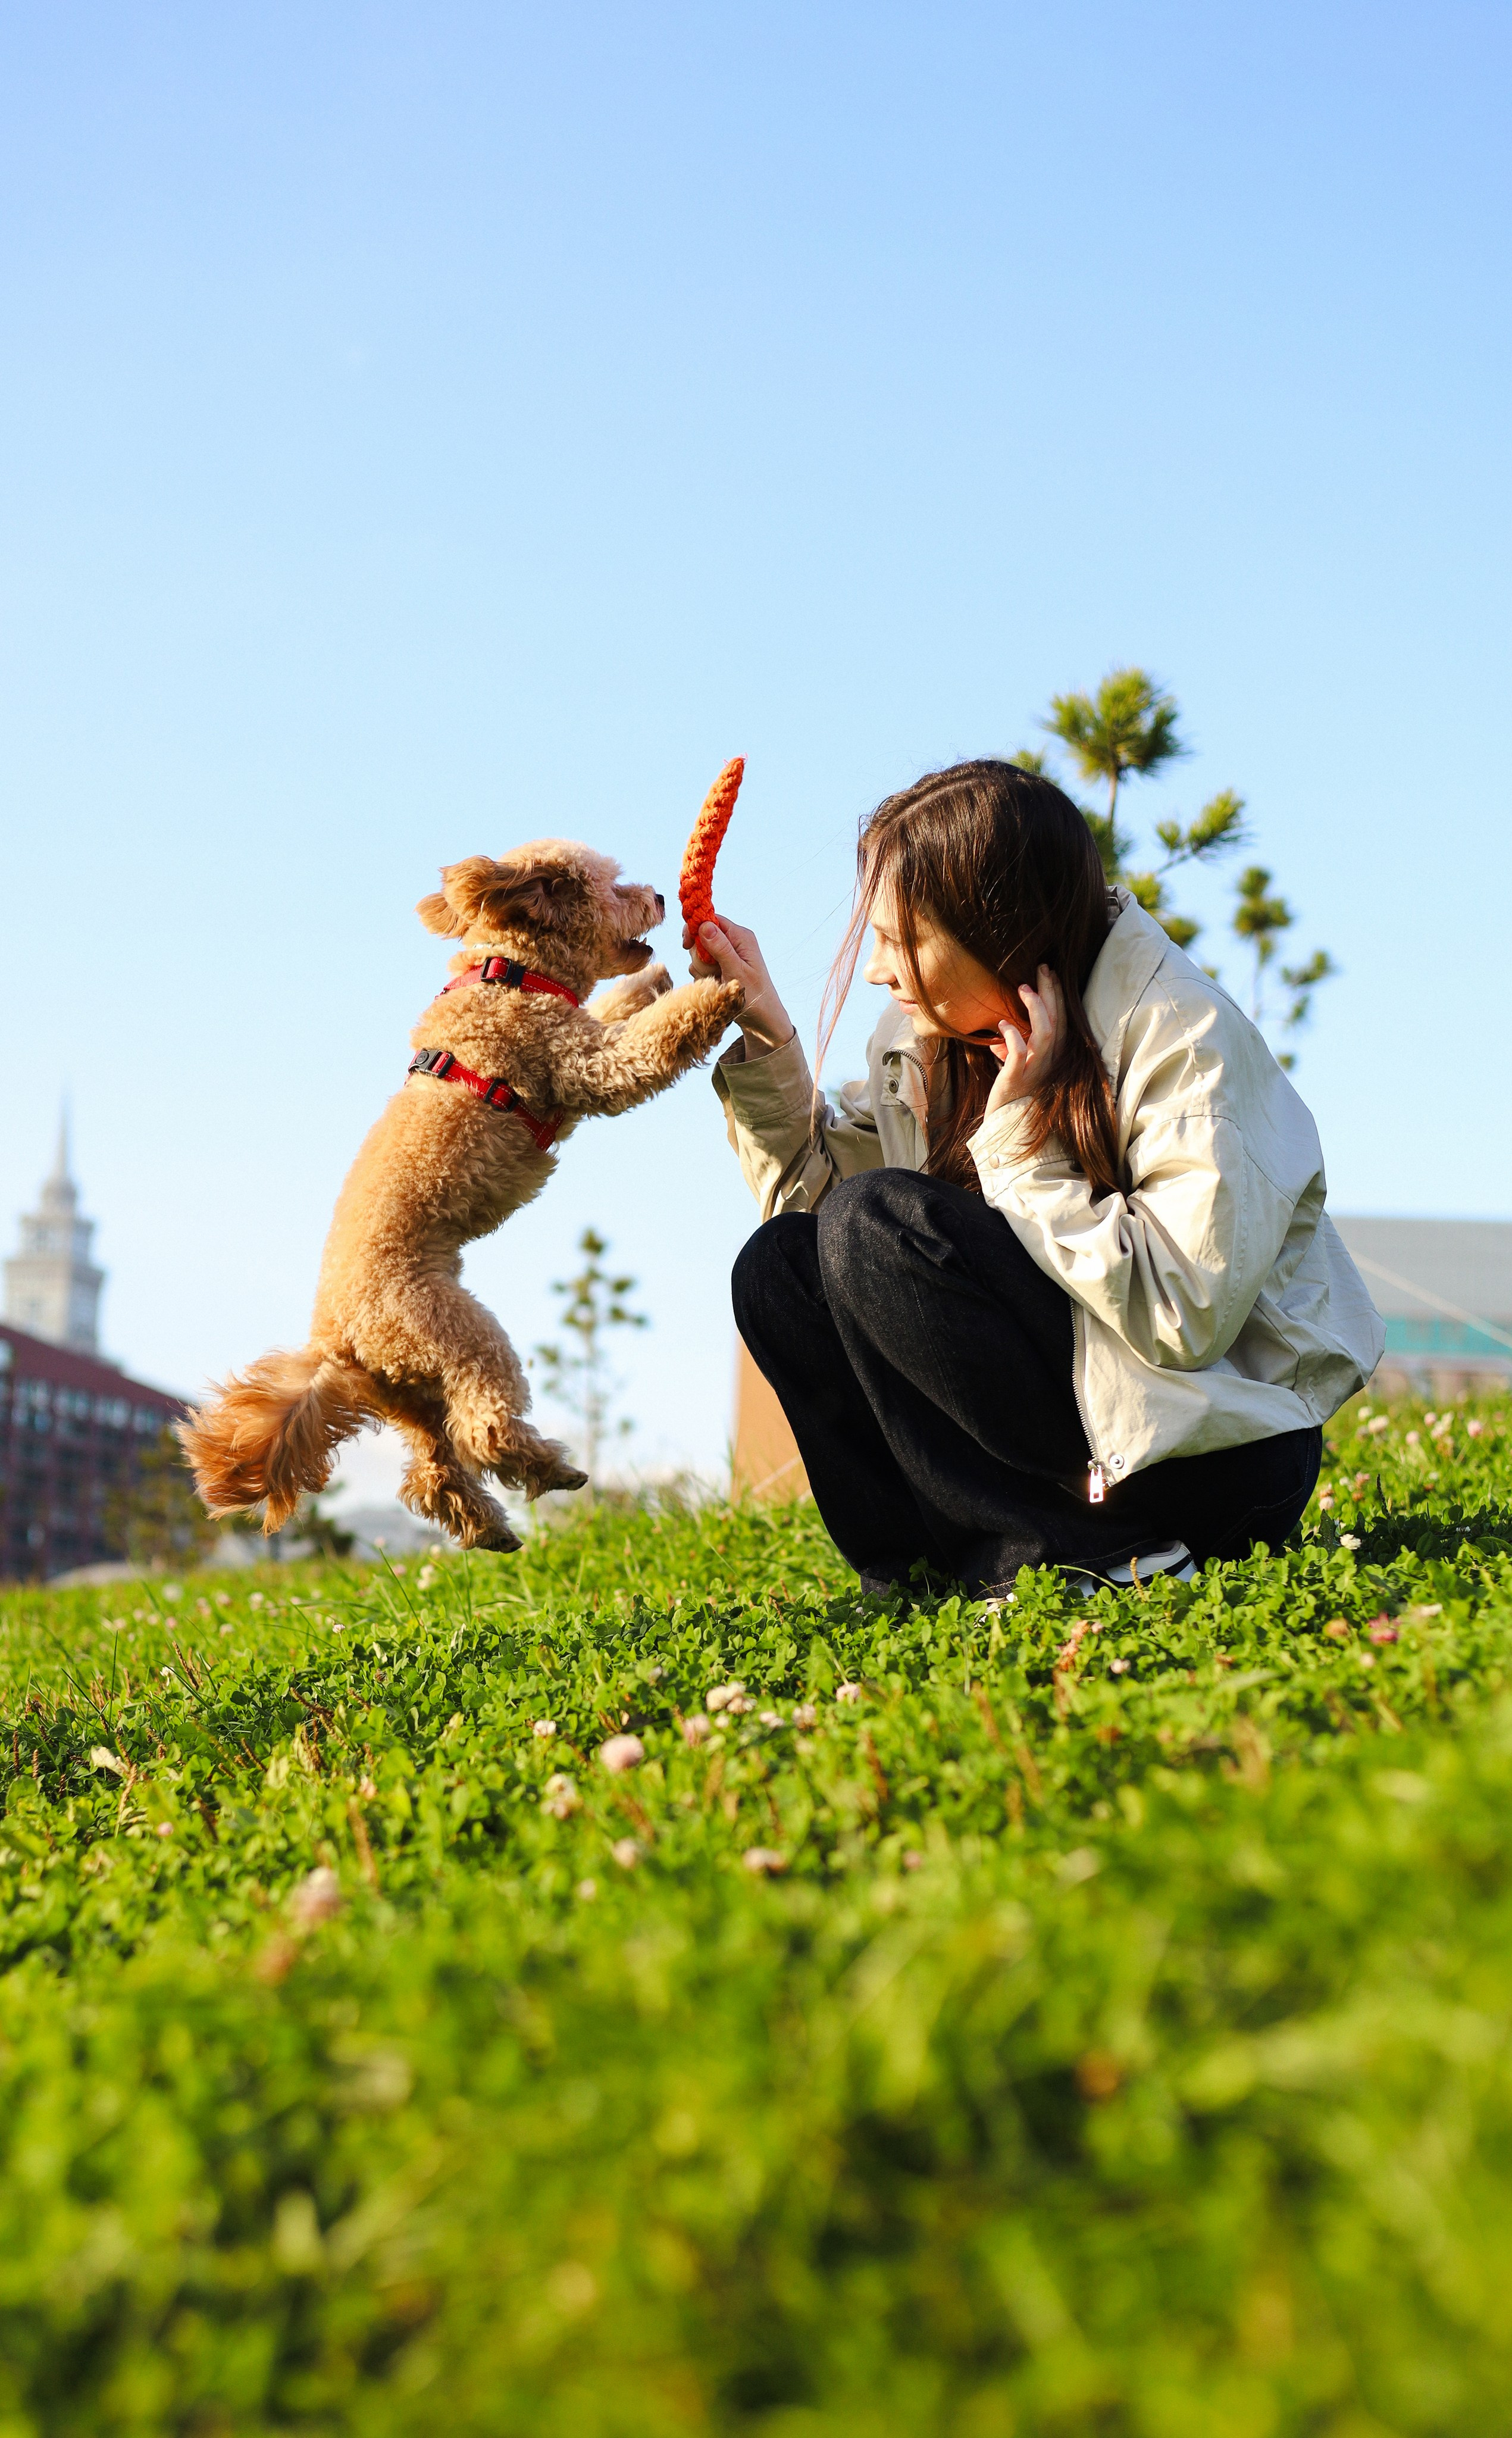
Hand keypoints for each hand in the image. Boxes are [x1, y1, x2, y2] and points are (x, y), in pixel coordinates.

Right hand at [683, 914, 793, 1051]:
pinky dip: (704, 977)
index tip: (686, 944)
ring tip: (718, 981)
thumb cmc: (755, 996)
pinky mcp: (721, 968)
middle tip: (711, 970)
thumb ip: (720, 948)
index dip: (696, 928)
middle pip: (702, 937)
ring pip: (699, 954)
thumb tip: (704, 925)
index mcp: (741, 937)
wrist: (762, 1019)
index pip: (711, 920)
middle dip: (700, 955)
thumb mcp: (736, 971)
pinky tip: (716, 986)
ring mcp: (726, 956)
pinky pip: (701, 967)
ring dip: (702, 969)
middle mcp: (733, 942)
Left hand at [983, 965, 1063, 1119]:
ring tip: (1023, 989)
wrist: (1006, 1126)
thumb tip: (1006, 1028)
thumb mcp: (1016, 1066)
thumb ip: (1015, 1047)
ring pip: (1046, 1034)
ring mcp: (1035, 1070)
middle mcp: (1049, 1061)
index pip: (1060, 1019)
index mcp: (1051, 1055)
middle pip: (1057, 1020)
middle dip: (1051, 992)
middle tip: (1041, 968)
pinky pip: (1020, 1054)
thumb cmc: (1012, 1094)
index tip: (1049, 972)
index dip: (1056, 995)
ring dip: (1036, 1009)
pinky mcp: (1016, 1079)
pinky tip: (1003, 1025)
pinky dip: (1013, 1037)